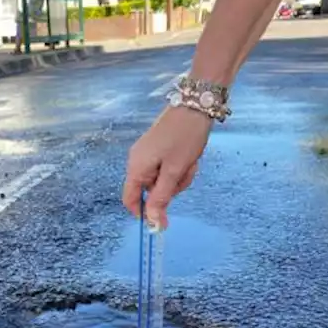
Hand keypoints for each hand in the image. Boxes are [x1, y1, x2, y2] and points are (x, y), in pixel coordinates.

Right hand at [122, 106, 213, 229]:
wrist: (196, 104)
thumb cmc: (184, 137)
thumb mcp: (175, 171)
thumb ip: (161, 198)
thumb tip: (153, 223)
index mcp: (136, 168)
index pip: (130, 199)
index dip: (144, 212)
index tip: (163, 219)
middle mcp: (136, 161)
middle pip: (148, 189)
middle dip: (169, 188)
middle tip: (186, 174)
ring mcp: (146, 153)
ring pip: (160, 178)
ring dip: (178, 176)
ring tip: (191, 161)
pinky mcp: (157, 147)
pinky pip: (165, 166)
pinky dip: (178, 166)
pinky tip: (189, 156)